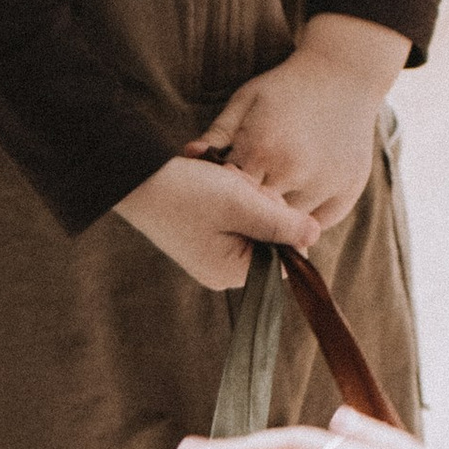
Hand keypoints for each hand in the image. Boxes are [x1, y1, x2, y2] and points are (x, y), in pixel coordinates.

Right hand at [113, 152, 317, 292]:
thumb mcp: (241, 204)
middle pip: (270, 238)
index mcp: (231, 272)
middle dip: (262, 205)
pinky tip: (214, 181)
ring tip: (222, 179)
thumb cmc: (185, 192)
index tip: (259, 198)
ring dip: (246, 196)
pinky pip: (233, 216)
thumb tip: (315, 234)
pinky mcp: (201, 234)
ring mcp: (211, 252)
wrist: (133, 176)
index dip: (284, 223)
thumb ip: (282, 222)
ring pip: (253, 222)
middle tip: (235, 184)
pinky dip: (230, 196)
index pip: (285, 258)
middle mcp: (221, 269)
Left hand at [189, 12, 408, 231]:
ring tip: (272, 209)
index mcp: (261, 149)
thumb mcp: (246, 100)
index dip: (225, 198)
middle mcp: (293, 171)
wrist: (344, 73)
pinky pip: (321, 223)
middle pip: (260, 216)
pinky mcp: (348, 190)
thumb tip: (189, 156)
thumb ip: (218, 132)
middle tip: (245, 212)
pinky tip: (298, 206)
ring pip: (291, 224)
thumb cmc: (286, 87)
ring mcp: (323, 183)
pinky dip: (309, 221)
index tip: (223, 197)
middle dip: (251, 215)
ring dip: (280, 221)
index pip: (230, 195)